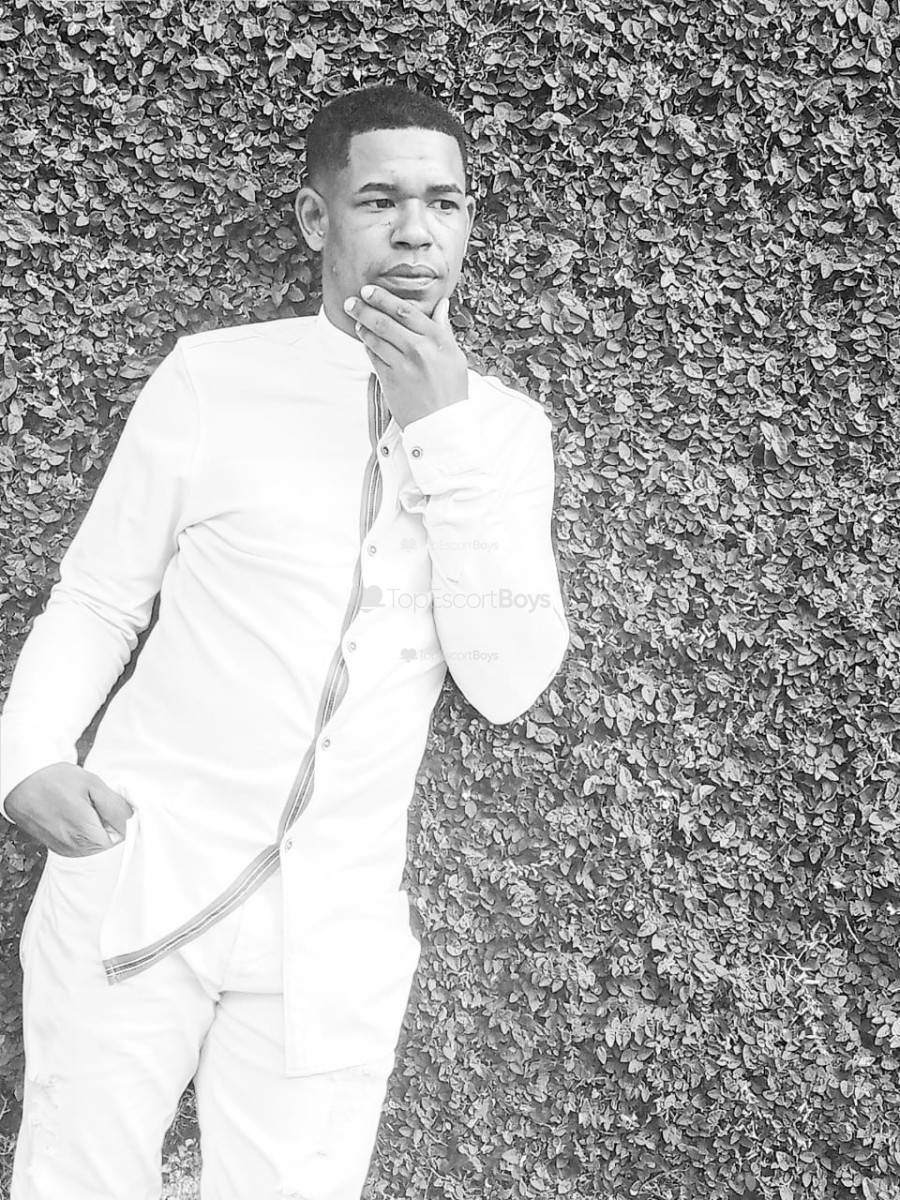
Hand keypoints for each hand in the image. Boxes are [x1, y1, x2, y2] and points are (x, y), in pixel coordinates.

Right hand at [5, 763, 132, 856]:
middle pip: (112, 847)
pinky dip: (89, 834)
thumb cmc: (57, 781)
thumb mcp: (93, 785)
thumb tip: (133, 819)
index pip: (124, 842)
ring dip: (101, 831)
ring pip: (98, 848)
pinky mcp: (59, 849)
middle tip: (106, 808)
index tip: (123, 810)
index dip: (128, 824)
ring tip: (91, 811)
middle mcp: (77, 851)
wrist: (24, 784)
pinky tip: (82, 817)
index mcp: (88, 836)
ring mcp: (67, 852)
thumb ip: (116, 806)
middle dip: (115, 829)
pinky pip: (84, 847)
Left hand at [343, 285, 468, 427]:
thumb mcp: (455, 356)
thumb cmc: (451, 390)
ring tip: (356, 319)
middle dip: (365, 308)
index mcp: (437, 340)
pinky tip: (365, 340)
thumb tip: (441, 304)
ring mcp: (403, 365)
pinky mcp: (390, 380)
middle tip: (352, 300)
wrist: (442, 424)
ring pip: (375, 338)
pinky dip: (367, 346)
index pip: (406, 311)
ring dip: (362, 326)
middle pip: (385, 321)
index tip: (370, 291)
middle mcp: (419, 349)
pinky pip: (373, 356)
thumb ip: (443, 329)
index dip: (384, 298)